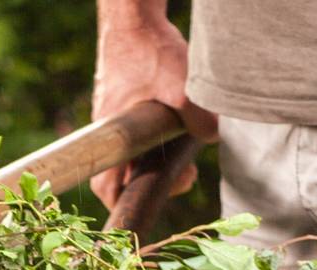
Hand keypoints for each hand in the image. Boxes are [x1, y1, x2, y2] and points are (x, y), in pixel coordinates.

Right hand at [91, 14, 216, 209]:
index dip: (122, 203)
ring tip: (185, 149)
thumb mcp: (182, 88)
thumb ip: (199, 119)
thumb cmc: (150, 50)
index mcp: (111, 133)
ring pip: (130, 152)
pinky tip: (178, 125)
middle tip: (185, 176)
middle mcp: (106, 127)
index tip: (148, 202)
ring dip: (155, 159)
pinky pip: (134, 133)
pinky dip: (154, 139)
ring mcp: (112, 114)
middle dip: (152, 182)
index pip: (104, 185)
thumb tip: (212, 139)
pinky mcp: (122, 100)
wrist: (133, 15)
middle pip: (121, 174)